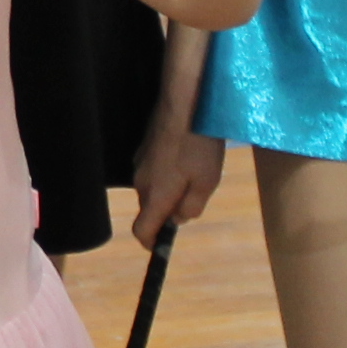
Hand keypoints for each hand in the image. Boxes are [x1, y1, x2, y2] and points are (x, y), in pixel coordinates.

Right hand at [129, 105, 226, 243]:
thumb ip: (191, 208)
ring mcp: (140, 162)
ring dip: (169, 188)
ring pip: (153, 187)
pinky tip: (187, 155)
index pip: (141, 231)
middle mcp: (141, 182)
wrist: (185, 103)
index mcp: (156, 196)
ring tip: (196, 172)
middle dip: (167, 211)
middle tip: (194, 198)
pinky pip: (154, 169)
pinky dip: (167, 172)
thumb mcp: (206, 183)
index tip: (162, 244)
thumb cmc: (198, 146)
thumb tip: (178, 220)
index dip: (151, 243)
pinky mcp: (145, 146)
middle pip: (149, 208)